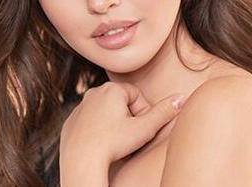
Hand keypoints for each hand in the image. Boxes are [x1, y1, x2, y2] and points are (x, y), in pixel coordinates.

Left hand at [59, 81, 185, 185]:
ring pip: (105, 113)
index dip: (143, 112)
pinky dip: (98, 131)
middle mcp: (93, 93)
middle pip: (121, 103)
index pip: (137, 96)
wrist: (81, 162)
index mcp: (111, 89)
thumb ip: (164, 112)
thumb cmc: (114, 144)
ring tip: (118, 142)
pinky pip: (90, 123)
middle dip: (129, 118)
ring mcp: (79, 107)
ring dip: (114, 125)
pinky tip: (102, 145)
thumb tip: (182, 97)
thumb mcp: (145, 128)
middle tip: (131, 137)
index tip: (142, 128)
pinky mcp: (70, 122)